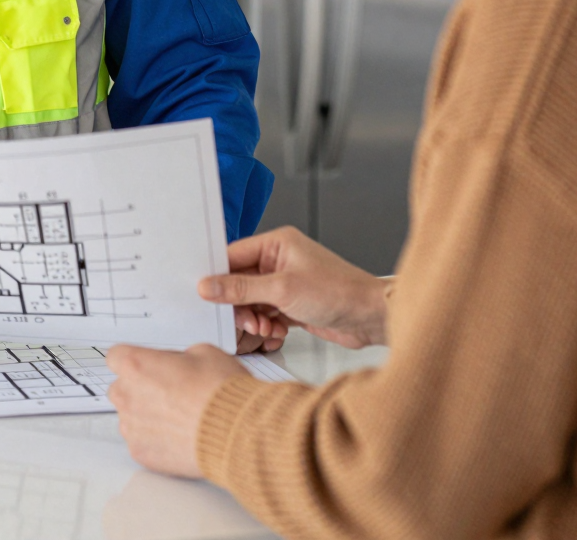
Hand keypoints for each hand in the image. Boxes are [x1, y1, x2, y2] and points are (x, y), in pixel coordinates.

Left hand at [105, 344, 245, 477]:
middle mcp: (127, 395)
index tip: (147, 366)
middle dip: (137, 388)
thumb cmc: (221, 390)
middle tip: (166, 392)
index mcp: (136, 365)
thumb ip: (178, 358)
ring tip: (178, 419)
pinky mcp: (141, 453)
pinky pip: (141, 441)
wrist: (236, 432)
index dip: (134, 361)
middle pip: (119, 388)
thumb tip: (176, 367)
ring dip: (145, 415)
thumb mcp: (203, 353)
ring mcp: (132, 428)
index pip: (116, 357)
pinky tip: (179, 437)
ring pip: (129, 417)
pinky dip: (155, 440)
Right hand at [200, 226, 386, 349]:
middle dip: (239, 304)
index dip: (218, 276)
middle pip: (240, 281)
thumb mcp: (282, 290)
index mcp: (277, 244)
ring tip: (264, 327)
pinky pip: (265, 314)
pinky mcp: (292, 304)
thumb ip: (241, 289)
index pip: (233, 255)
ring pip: (251, 301)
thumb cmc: (339, 292)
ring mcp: (286, 283)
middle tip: (245, 319)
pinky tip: (276, 331)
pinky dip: (266, 325)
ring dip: (253, 318)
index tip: (204, 293)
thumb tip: (208, 286)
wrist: (371, 318)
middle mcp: (280, 260)